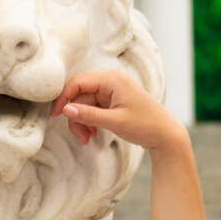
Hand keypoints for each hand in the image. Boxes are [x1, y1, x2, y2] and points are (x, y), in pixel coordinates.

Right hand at [51, 70, 186, 154]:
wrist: (165, 135)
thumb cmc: (145, 125)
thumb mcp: (115, 122)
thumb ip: (89, 115)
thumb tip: (65, 110)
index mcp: (112, 80)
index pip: (78, 83)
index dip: (64, 98)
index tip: (55, 115)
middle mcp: (111, 82)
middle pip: (80, 95)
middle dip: (76, 116)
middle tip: (80, 137)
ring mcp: (112, 91)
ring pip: (85, 104)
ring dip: (82, 122)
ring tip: (87, 139)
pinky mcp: (113, 101)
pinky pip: (93, 109)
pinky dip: (90, 122)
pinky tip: (93, 134)